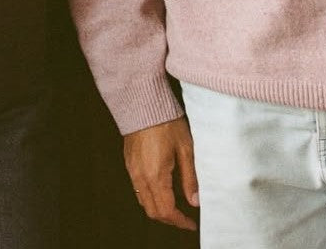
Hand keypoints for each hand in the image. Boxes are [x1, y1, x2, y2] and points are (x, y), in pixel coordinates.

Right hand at [124, 116, 198, 230]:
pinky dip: (150, 197)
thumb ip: (190, 177)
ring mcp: (133, 171)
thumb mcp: (185, 148)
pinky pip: (138, 190)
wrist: (143, 102)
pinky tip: (162, 190)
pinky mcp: (130, 164)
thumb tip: (195, 201)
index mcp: (156, 175)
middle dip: (169, 219)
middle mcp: (141, 177)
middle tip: (184, 218)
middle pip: (153, 211)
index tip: (191, 223)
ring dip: (159, 210)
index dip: (180, 222)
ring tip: (175, 206)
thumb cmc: (166, 121)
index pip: (167, 211)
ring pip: (144, 202)